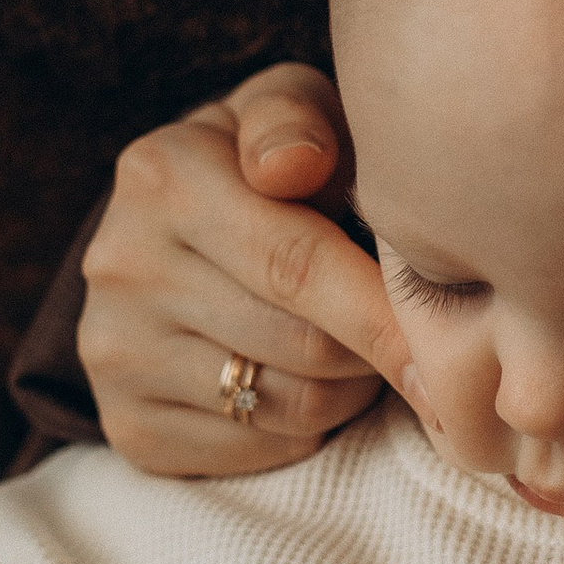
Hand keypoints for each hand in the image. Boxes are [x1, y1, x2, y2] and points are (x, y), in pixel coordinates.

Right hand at [78, 64, 406, 477]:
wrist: (165, 236)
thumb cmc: (260, 167)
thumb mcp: (285, 115)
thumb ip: (298, 121)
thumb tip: (294, 164)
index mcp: (162, 177)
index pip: (297, 264)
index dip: (382, 311)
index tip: (447, 348)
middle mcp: (124, 266)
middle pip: (305, 346)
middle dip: (375, 348)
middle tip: (410, 335)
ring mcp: (116, 353)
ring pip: (292, 405)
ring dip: (349, 389)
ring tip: (352, 346)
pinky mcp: (129, 425)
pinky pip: (260, 448)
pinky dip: (304, 427)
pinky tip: (301, 380)